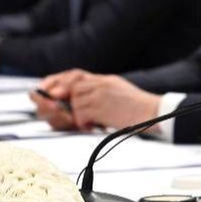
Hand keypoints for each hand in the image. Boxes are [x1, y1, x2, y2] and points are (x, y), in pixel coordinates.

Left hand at [33, 70, 158, 131]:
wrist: (156, 114)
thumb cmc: (139, 111)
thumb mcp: (117, 96)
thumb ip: (98, 96)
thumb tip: (75, 106)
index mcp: (104, 80)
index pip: (74, 75)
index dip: (57, 81)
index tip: (45, 89)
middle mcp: (101, 83)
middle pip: (70, 86)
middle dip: (55, 96)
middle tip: (47, 104)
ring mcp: (102, 93)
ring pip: (74, 101)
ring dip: (75, 115)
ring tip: (86, 123)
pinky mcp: (103, 107)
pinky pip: (81, 113)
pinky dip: (83, 122)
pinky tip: (93, 127)